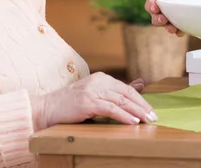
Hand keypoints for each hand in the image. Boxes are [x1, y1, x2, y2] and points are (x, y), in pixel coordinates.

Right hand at [31, 72, 157, 130]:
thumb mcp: (93, 95)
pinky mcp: (88, 102)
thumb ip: (111, 94)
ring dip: (136, 111)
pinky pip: (110, 109)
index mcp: (101, 78)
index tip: (150, 110)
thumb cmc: (70, 105)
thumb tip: (135, 90)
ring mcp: (93, 91)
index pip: (126, 89)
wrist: (47, 108)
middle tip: (153, 116)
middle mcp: (99, 81)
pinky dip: (123, 115)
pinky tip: (132, 122)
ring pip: (121, 100)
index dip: (140, 99)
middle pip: (126, 93)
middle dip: (142, 105)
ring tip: (147, 120)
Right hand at [145, 0, 200, 35]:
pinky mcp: (183, 24)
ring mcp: (173, 18)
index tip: (155, 7)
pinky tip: (181, 31)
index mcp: (158, 0)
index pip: (150, 6)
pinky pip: (179, 31)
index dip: (151, 7)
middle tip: (162, 18)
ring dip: (168, 28)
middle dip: (158, 20)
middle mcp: (164, 11)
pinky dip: (179, 32)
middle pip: (156, 19)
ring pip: (167, 26)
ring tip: (171, 27)